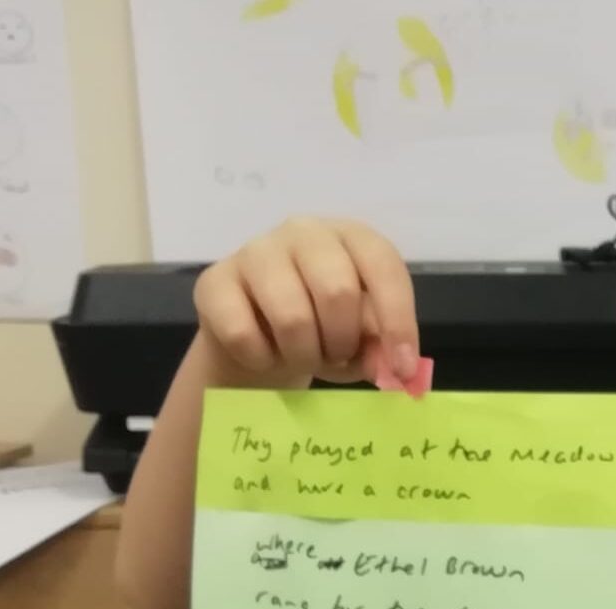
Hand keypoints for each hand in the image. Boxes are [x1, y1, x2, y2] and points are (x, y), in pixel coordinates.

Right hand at [192, 215, 420, 390]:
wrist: (257, 343)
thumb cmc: (322, 334)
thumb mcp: (361, 343)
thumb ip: (380, 349)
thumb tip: (394, 369)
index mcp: (350, 238)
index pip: (383, 266)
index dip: (397, 320)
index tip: (400, 368)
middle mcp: (304, 232)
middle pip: (337, 290)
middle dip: (342, 340)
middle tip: (334, 357)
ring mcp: (256, 251)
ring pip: (292, 317)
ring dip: (303, 355)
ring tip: (300, 355)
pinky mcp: (215, 281)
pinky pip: (244, 334)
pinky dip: (262, 360)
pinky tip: (263, 353)